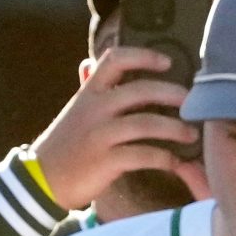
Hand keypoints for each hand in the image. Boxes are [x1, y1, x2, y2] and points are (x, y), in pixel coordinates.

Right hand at [33, 46, 202, 210]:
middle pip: (139, 91)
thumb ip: (88, 88)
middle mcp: (94, 109)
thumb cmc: (66, 144)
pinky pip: (144, 155)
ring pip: (146, 123)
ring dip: (175, 129)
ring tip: (192, 134)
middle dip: (171, 93)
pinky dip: (164, 158)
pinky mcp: (106, 161)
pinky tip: (176, 162)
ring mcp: (100, 135)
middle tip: (191, 102)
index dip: (143, 56)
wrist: (43, 178)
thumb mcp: (75, 110)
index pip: (114, 60)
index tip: (167, 62)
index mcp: (88, 93)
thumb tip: (88, 63)